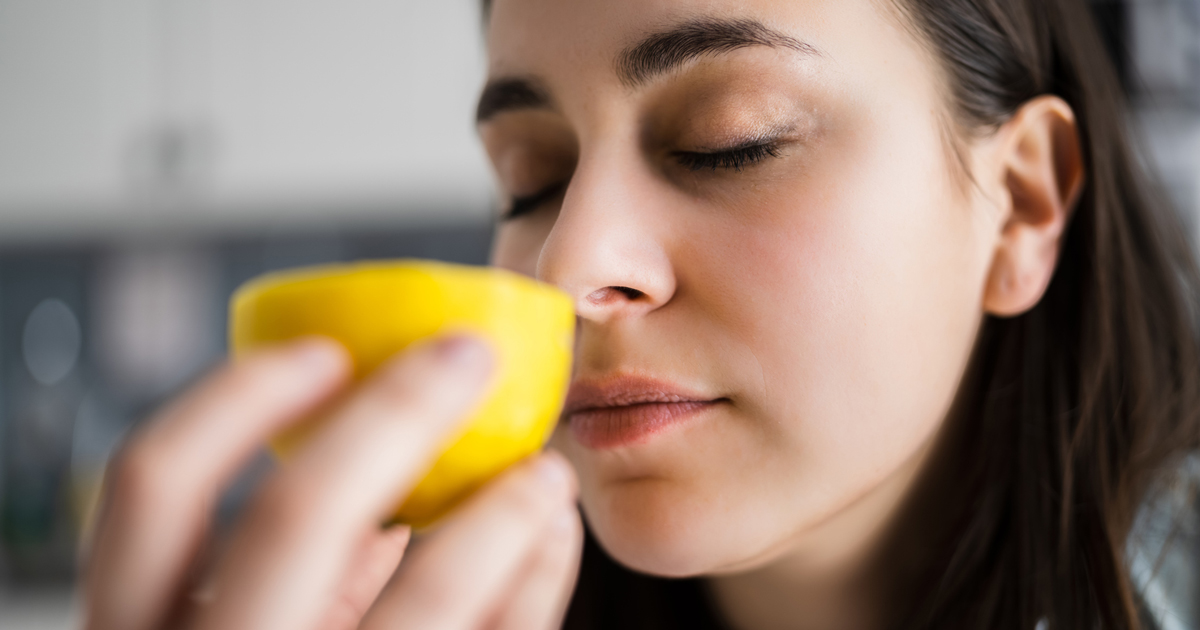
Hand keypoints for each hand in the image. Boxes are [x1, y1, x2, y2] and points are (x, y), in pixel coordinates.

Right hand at [82, 335, 582, 629]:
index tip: (328, 348)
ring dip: (501, 509)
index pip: (155, 486)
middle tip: (469, 356)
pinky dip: (535, 585)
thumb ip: (285, 576)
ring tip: (546, 468)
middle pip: (296, 513)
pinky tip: (549, 545)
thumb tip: (380, 475)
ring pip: (428, 593)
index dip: (238, 396)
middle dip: (397, 414)